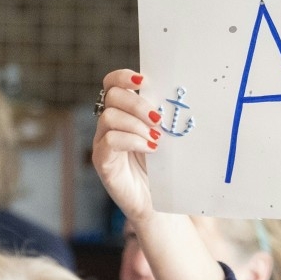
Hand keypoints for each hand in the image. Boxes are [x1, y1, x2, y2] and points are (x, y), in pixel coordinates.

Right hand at [92, 69, 162, 225]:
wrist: (159, 202)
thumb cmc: (164, 167)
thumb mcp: (166, 136)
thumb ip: (163, 116)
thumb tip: (177, 95)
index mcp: (124, 112)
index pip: (112, 83)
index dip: (123, 77)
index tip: (143, 80)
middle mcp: (109, 124)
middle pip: (112, 96)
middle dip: (137, 103)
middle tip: (158, 119)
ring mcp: (103, 142)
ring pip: (109, 117)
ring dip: (136, 124)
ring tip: (156, 139)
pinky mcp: (102, 161)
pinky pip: (110, 140)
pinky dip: (132, 140)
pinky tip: (150, 149)